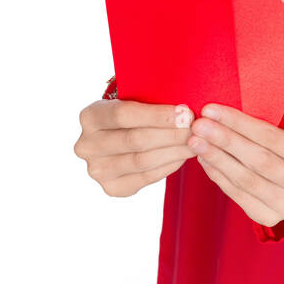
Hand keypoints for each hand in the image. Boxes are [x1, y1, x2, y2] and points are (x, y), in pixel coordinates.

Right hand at [74, 97, 198, 196]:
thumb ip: (151, 96)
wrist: (120, 136)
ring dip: (174, 151)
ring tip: (196, 142)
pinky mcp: (112, 188)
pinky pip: (147, 177)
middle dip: (171, 134)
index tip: (186, 113)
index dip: (157, 115)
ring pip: (143, 161)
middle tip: (196, 128)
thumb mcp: (134, 96)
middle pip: (135, 140)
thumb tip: (184, 106)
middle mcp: (86, 145)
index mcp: (89, 116)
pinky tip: (184, 155)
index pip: (123, 115)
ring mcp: (97, 170)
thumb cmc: (133, 110)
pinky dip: (169, 165)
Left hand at [188, 103, 283, 228]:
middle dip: (225, 141)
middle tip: (199, 126)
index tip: (212, 110)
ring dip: (217, 159)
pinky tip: (204, 160)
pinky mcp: (269, 217)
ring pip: (245, 180)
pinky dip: (218, 176)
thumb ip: (265, 125)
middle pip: (258, 161)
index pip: (272, 138)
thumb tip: (221, 113)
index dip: (240, 123)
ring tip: (195, 142)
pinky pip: (238, 195)